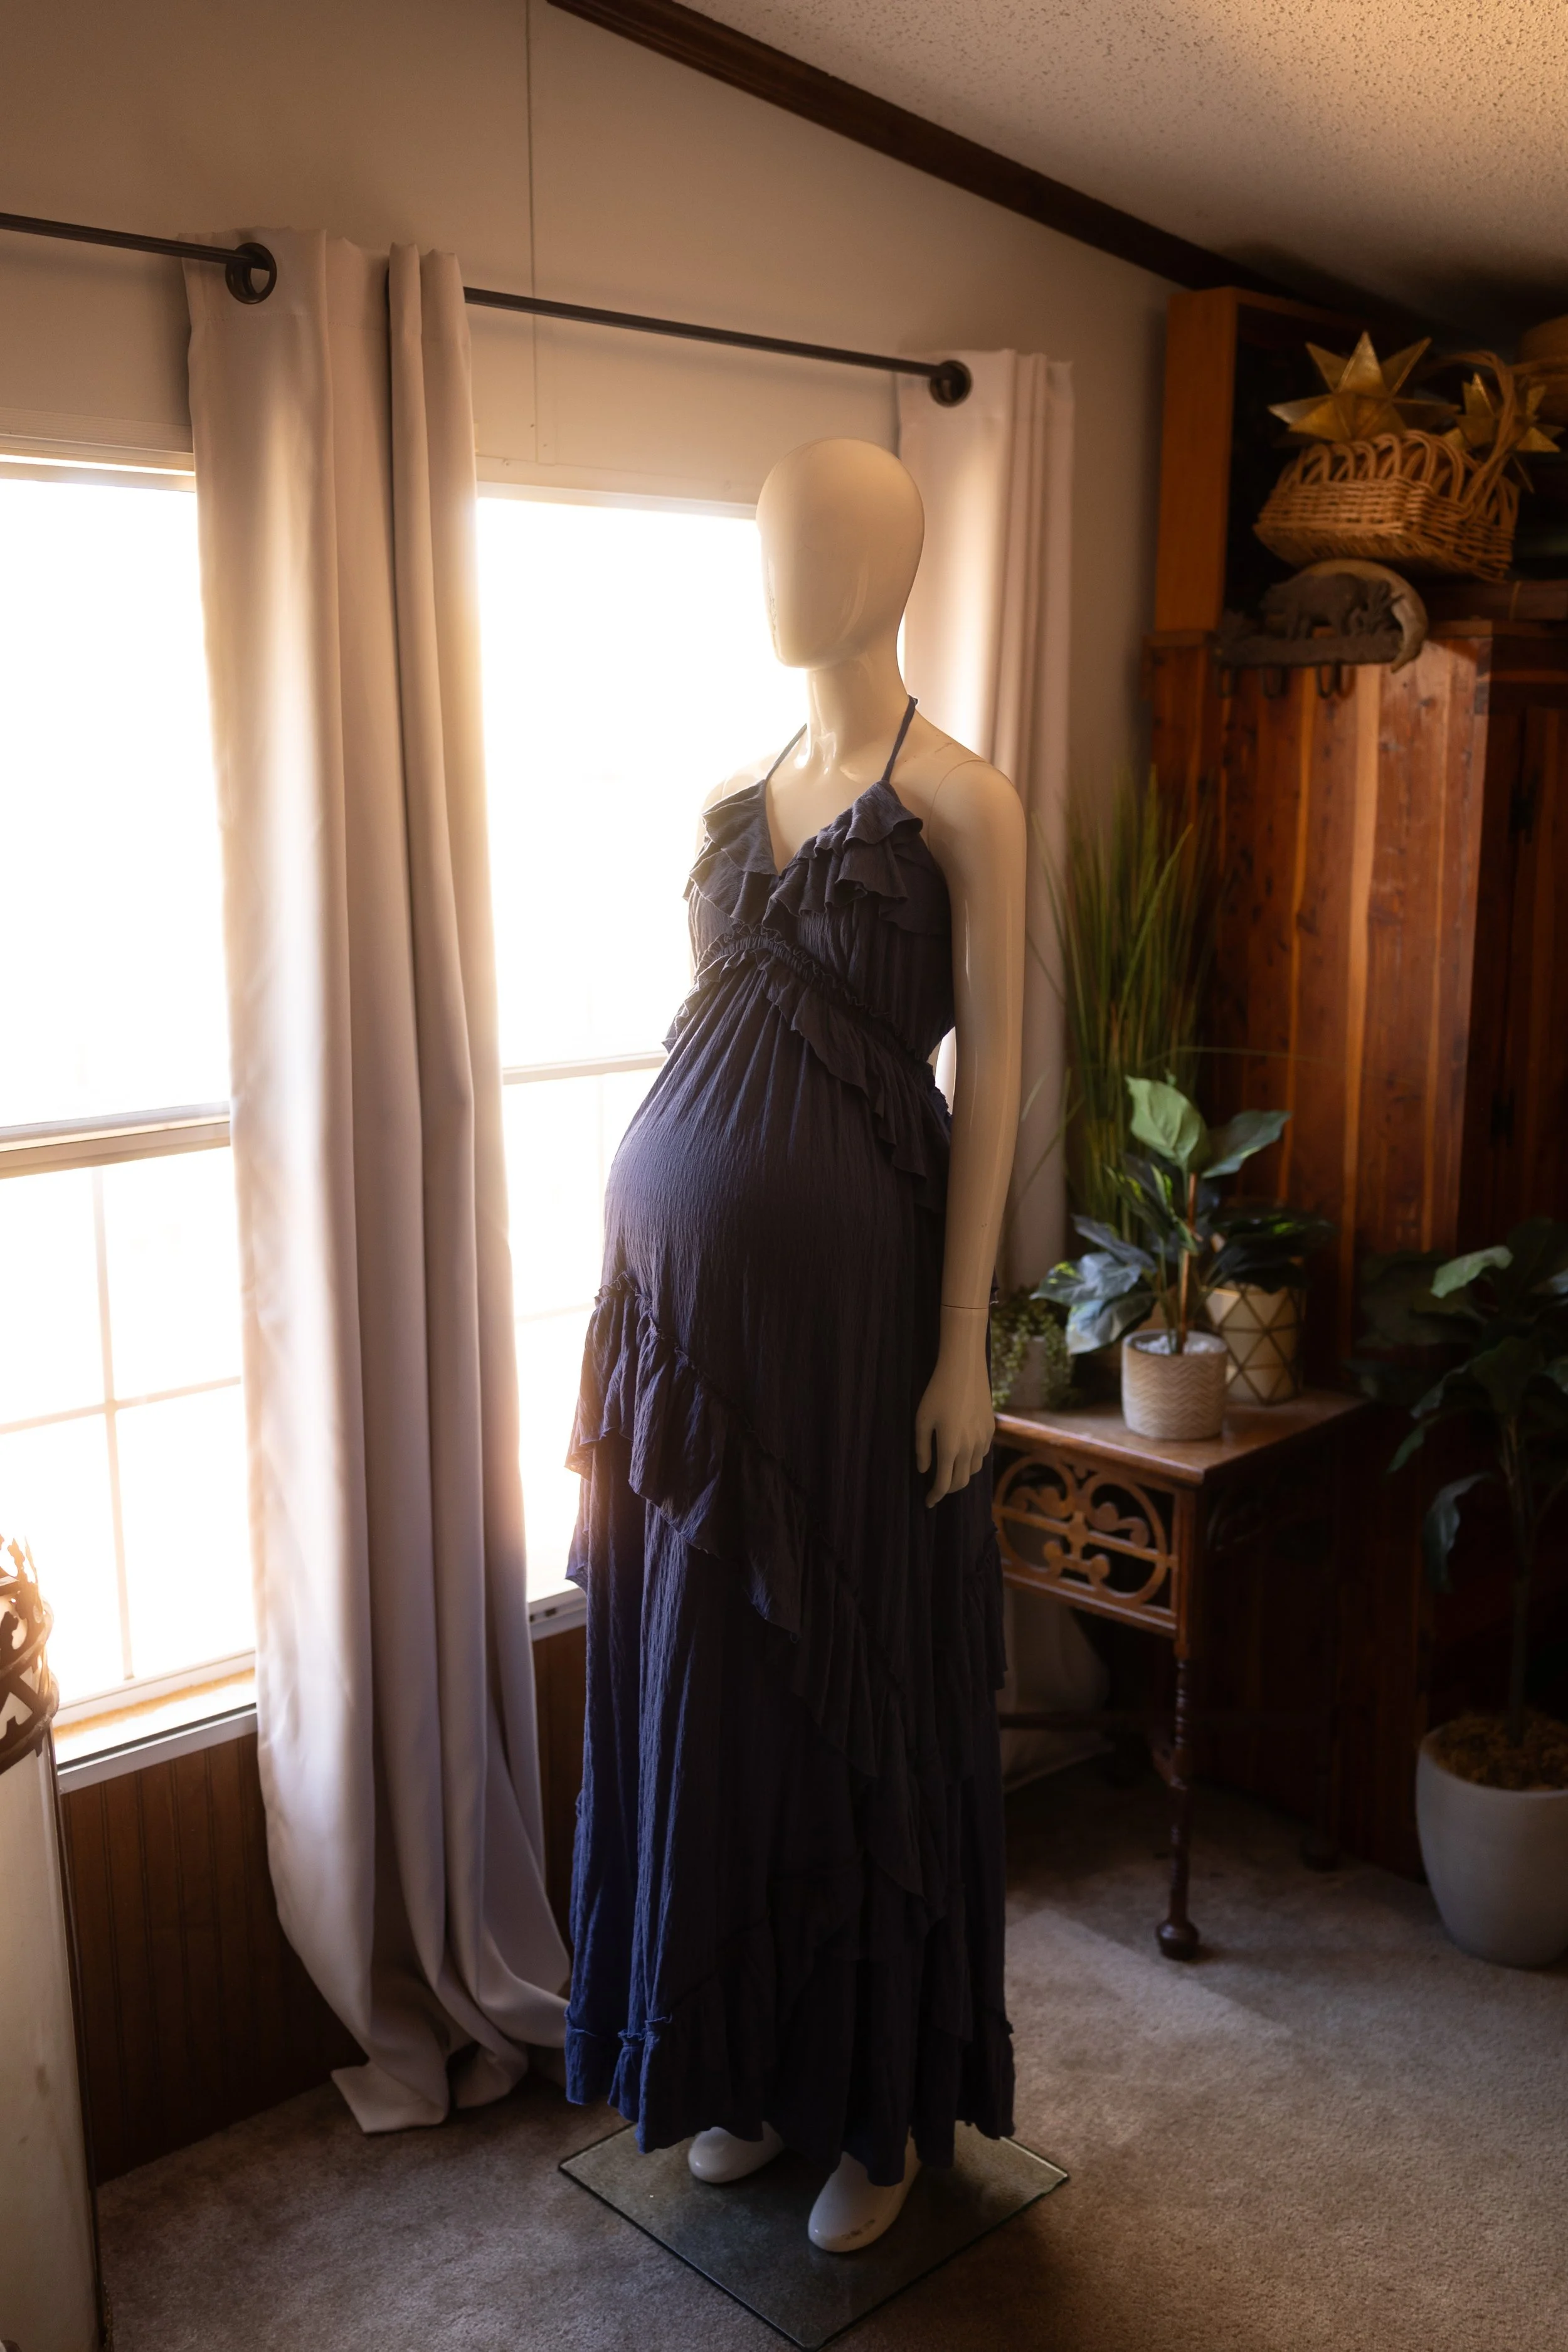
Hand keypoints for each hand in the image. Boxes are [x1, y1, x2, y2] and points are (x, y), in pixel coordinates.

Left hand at [914, 1307, 994, 1506]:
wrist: (964, 1370)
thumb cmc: (937, 1393)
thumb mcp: (922, 1420)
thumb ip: (922, 1448)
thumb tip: (923, 1470)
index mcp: (949, 1448)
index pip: (944, 1483)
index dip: (935, 1496)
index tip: (928, 1502)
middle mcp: (969, 1448)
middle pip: (961, 1481)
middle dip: (948, 1490)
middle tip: (937, 1489)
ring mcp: (982, 1439)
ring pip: (974, 1469)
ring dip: (961, 1475)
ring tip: (950, 1471)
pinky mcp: (991, 1430)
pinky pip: (982, 1454)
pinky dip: (972, 1461)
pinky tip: (964, 1453)